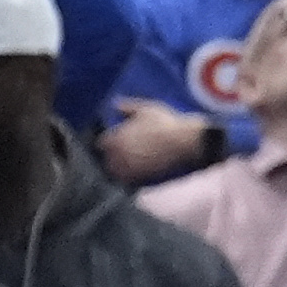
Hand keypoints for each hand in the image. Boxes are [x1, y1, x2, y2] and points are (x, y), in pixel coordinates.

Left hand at [99, 98, 224, 181]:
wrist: (185, 143)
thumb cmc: (166, 123)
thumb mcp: (146, 109)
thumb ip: (127, 107)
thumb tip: (114, 104)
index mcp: (115, 139)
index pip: (101, 143)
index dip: (107, 142)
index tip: (113, 141)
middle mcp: (117, 156)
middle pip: (105, 159)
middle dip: (110, 156)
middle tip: (121, 153)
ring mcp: (127, 170)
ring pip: (114, 172)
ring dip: (118, 168)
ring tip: (128, 163)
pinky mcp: (138, 180)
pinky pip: (127, 182)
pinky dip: (128, 178)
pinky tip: (137, 172)